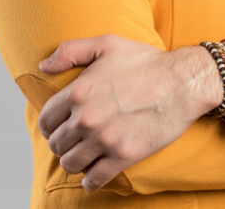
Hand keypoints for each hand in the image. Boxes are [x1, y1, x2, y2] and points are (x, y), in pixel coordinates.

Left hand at [37, 35, 222, 191]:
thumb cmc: (145, 60)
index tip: (61, 124)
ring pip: (70, 164)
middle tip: (75, 138)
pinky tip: (95, 170)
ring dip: (74, 160)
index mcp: (79, 91)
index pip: (46, 120)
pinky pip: (93, 179)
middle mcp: (86, 118)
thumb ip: (70, 51)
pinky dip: (90, 179)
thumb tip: (43, 67)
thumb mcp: (107, 43)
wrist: (182, 81)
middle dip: (63, 142)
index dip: (51, 123)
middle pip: (56, 144)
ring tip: (84, 153)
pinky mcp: (122, 156)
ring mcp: (104, 139)